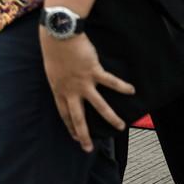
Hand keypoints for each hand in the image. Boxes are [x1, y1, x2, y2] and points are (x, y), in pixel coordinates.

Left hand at [39, 28, 134, 151]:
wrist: (58, 36)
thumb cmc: (53, 50)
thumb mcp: (52, 70)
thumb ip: (61, 80)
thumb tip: (67, 85)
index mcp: (59, 89)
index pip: (64, 113)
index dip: (69, 126)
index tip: (74, 137)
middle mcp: (71, 90)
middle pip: (78, 117)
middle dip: (83, 134)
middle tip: (88, 148)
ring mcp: (83, 82)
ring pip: (99, 105)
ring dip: (111, 117)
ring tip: (121, 127)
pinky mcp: (94, 72)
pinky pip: (111, 82)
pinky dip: (122, 86)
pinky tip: (132, 90)